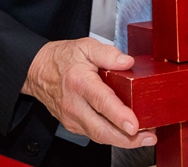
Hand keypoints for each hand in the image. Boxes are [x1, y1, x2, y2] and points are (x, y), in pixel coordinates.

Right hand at [21, 38, 153, 147]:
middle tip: (148, 137)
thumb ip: (108, 53)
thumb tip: (127, 62)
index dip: (119, 115)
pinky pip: (95, 134)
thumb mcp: (86, 46)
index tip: (135, 125)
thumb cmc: (63, 59)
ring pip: (99, 136)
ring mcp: (72, 118)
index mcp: (80, 82)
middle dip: (127, 139)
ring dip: (123, 141)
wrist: (38, 71)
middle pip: (101, 129)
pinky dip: (112, 136)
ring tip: (144, 137)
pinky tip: (126, 133)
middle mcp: (74, 104)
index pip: (101, 102)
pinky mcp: (73, 125)